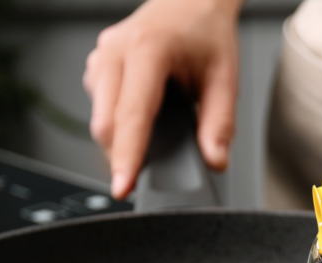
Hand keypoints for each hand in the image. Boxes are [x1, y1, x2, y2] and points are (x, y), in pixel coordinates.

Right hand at [83, 0, 241, 198]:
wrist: (190, 0)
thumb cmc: (205, 30)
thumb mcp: (224, 77)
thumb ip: (220, 123)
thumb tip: (214, 159)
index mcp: (148, 49)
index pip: (132, 114)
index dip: (127, 156)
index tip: (123, 186)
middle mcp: (116, 50)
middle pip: (107, 122)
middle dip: (123, 155)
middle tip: (147, 173)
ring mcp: (101, 55)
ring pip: (99, 117)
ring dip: (120, 138)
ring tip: (154, 130)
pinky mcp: (97, 63)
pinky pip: (98, 105)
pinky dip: (117, 122)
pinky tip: (141, 113)